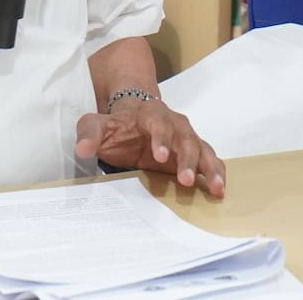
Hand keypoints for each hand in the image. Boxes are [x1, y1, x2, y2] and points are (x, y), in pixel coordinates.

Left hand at [75, 99, 225, 197]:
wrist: (133, 117)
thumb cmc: (117, 126)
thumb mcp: (97, 124)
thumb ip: (89, 134)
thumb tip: (82, 149)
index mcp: (150, 114)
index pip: (157, 122)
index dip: (161, 138)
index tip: (160, 157)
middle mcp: (174, 123)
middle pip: (185, 137)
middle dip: (187, 158)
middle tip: (186, 180)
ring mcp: (186, 137)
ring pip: (202, 148)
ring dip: (209, 167)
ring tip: (216, 188)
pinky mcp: (193, 152)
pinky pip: (210, 159)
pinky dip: (216, 172)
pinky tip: (220, 189)